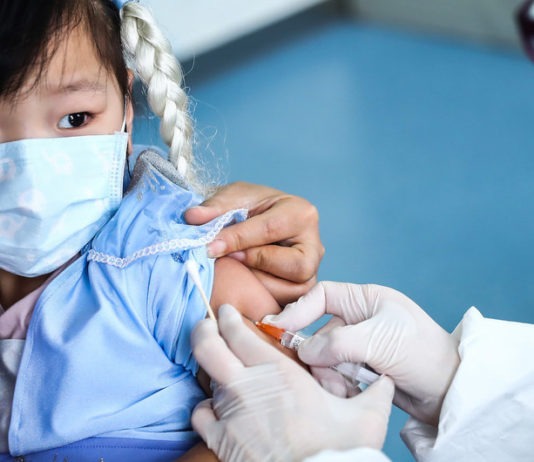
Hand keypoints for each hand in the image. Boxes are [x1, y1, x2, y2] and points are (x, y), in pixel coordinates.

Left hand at [184, 182, 323, 304]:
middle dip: (258, 267)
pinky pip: (284, 303)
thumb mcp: (233, 198)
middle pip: (297, 267)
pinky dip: (260, 298)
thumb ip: (215, 207)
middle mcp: (314, 245)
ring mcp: (311, 271)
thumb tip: (193, 218)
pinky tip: (242, 287)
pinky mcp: (299, 290)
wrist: (254, 220)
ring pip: (292, 290)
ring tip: (234, 273)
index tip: (209, 248)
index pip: (270, 230)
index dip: (237, 241)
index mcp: (302, 214)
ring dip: (257, 285)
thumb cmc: (249, 208)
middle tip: (230, 260)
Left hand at [191, 304, 394, 461]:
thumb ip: (376, 390)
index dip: (229, 317)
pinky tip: (219, 408)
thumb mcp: (366, 416)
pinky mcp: (221, 441)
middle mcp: (247, 388)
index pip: (239, 333)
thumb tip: (386, 378)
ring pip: (208, 380)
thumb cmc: (338, 452)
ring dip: (215, 372)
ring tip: (224, 371)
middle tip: (207, 325)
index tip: (229, 311)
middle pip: (207, 346)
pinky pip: (202, 414)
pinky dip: (207, 407)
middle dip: (203, 330)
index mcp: (278, 372)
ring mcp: (230, 414)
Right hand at [265, 282, 459, 425]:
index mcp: (364, 300)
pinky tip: (352, 392)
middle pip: (318, 332)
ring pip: (324, 357)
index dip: (298, 310)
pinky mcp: (360, 369)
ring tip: (345, 386)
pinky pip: (335, 374)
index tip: (278, 328)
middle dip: (318, 355)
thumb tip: (304, 351)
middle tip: (322, 372)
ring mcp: (359, 345)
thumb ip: (338, 342)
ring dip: (329, 374)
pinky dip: (338, 384)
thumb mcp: (380, 340)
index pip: (321, 296)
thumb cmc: (423, 353)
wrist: (448, 390)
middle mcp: (358, 320)